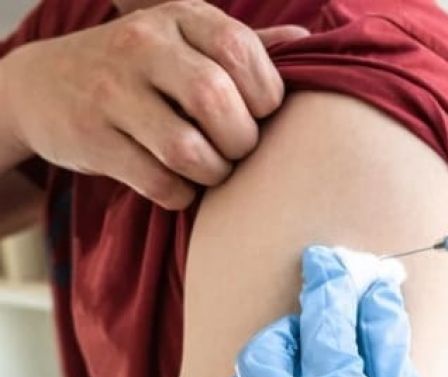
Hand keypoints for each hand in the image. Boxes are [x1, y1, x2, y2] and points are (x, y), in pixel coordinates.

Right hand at [0, 0, 306, 208]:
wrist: (45, 85)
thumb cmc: (142, 69)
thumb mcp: (188, 41)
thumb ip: (245, 45)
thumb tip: (309, 44)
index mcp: (180, 18)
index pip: (241, 52)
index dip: (267, 95)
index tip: (263, 114)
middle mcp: (143, 45)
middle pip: (215, 101)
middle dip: (242, 140)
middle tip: (239, 149)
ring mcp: (111, 91)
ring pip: (186, 149)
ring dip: (214, 173)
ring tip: (213, 169)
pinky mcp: (91, 138)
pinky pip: (158, 182)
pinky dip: (181, 194)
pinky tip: (180, 184)